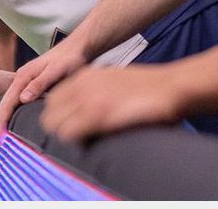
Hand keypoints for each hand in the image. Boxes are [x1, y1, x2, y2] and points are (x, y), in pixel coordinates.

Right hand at [0, 41, 88, 145]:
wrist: (76, 47)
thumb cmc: (68, 58)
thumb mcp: (56, 70)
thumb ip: (40, 83)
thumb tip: (22, 99)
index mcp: (23, 76)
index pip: (7, 102)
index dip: (1, 121)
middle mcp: (21, 79)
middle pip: (5, 103)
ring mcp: (26, 81)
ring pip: (10, 101)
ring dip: (4, 117)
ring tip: (2, 136)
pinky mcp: (32, 84)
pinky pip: (17, 100)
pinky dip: (12, 112)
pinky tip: (15, 121)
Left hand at [39, 65, 180, 144]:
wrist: (169, 86)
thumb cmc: (147, 87)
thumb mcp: (113, 78)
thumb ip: (95, 87)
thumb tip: (85, 104)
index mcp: (84, 75)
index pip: (53, 98)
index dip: (60, 115)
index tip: (72, 125)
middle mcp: (81, 85)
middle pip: (48, 111)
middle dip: (58, 126)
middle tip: (77, 136)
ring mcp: (87, 99)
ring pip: (53, 124)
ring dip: (65, 135)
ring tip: (84, 139)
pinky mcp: (97, 114)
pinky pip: (68, 133)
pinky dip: (75, 141)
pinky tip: (90, 142)